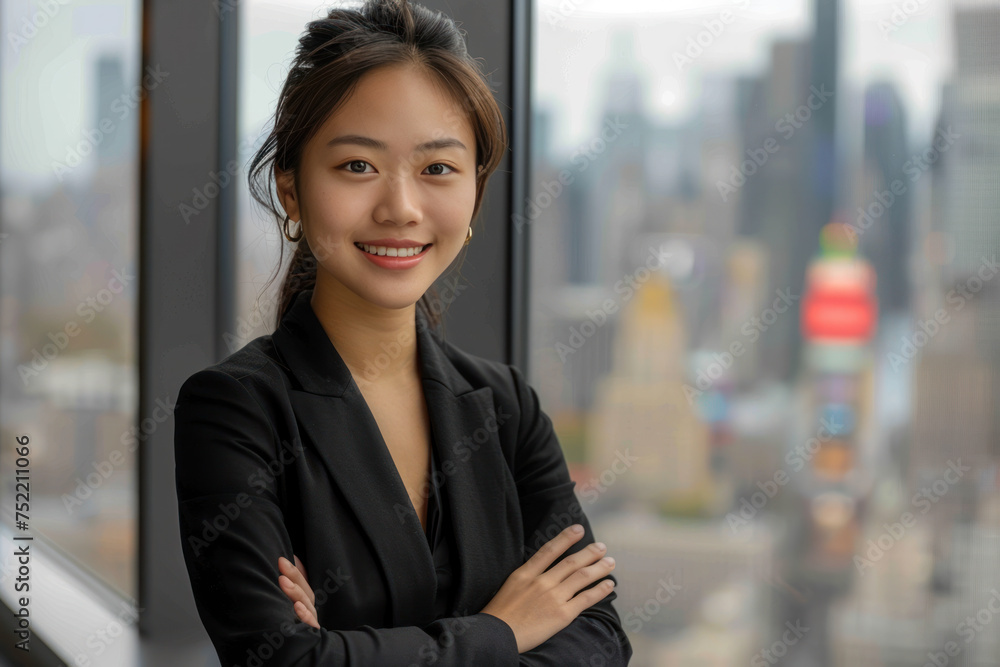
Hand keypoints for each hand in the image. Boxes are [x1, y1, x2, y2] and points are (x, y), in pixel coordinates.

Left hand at [278, 555, 318, 628]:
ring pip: (306, 604)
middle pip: (305, 590)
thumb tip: (292, 562)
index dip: (296, 570)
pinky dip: (303, 614)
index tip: (282, 559)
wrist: (300, 656)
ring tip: (283, 580)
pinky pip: (308, 624)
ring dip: (295, 591)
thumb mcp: (291, 605)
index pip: (303, 583)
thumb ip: (293, 587)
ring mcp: (310, 622)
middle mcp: (309, 611)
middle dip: (294, 576)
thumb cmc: (292, 628)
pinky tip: (296, 607)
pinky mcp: (310, 633)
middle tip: (282, 563)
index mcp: (304, 603)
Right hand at [479, 524, 615, 652]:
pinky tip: (608, 584)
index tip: (578, 529)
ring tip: (610, 562)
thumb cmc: (501, 614)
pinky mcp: (562, 614)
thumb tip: (545, 570)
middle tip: (602, 546)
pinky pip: (585, 598)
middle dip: (589, 552)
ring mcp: (553, 597)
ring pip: (582, 577)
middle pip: (571, 562)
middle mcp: (542, 582)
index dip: (566, 538)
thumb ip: (528, 576)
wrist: (498, 635)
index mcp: (526, 573)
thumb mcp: (510, 586)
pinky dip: (599, 590)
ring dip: (599, 568)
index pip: (549, 550)